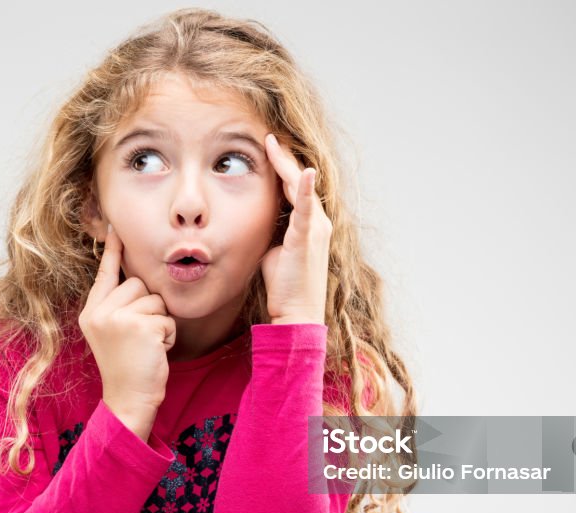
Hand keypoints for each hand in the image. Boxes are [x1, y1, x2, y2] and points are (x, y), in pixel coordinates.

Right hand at [78, 225, 174, 437]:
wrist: (128, 399)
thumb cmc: (127, 367)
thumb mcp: (113, 332)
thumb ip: (118, 305)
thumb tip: (136, 277)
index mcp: (91, 311)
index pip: (105, 274)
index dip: (113, 251)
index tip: (115, 226)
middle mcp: (99, 312)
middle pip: (139, 283)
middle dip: (150, 307)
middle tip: (140, 337)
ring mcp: (117, 319)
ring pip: (156, 300)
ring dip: (160, 322)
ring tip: (146, 345)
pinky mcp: (139, 327)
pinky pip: (167, 318)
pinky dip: (167, 336)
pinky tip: (154, 352)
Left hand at [260, 133, 332, 325]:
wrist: (297, 313)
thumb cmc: (285, 286)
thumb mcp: (275, 252)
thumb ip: (271, 234)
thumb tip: (256, 224)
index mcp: (310, 225)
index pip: (295, 188)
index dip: (282, 167)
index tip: (267, 147)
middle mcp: (319, 222)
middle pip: (299, 182)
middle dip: (283, 158)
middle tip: (268, 136)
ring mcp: (315, 229)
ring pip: (301, 188)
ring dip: (287, 164)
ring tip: (273, 143)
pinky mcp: (307, 239)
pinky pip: (306, 210)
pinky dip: (305, 190)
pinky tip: (304, 171)